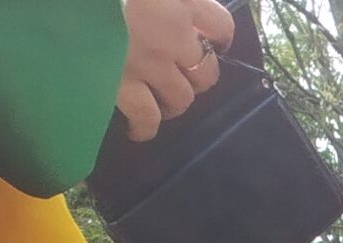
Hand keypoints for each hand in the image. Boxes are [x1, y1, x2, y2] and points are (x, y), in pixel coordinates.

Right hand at [116, 0, 233, 140]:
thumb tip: (178, 11)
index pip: (219, 24)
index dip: (219, 36)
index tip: (213, 41)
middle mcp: (173, 33)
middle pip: (205, 70)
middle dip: (197, 76)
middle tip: (180, 75)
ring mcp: (150, 62)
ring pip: (181, 98)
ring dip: (174, 104)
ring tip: (160, 103)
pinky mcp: (122, 83)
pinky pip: (147, 117)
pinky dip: (145, 128)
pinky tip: (138, 131)